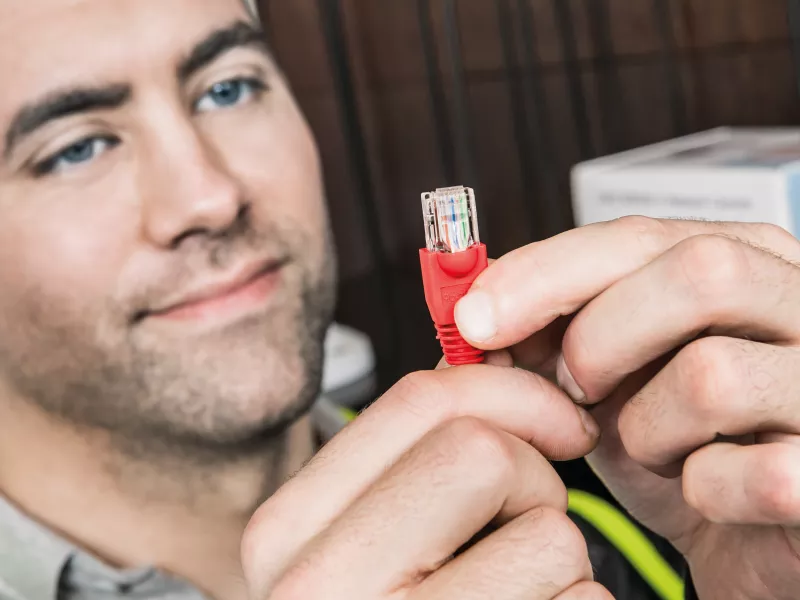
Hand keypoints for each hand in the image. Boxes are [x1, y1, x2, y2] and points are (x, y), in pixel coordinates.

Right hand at [241, 359, 608, 598]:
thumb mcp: (371, 535)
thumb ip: (417, 452)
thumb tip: (505, 371)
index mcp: (283, 535)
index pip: (418, 404)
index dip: (508, 393)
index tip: (556, 421)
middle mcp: (317, 590)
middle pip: (484, 453)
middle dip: (534, 481)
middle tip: (527, 527)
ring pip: (548, 534)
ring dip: (560, 565)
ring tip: (517, 599)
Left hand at [454, 217, 799, 598]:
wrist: (748, 528)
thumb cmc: (677, 439)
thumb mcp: (606, 373)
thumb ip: (548, 333)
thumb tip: (469, 316)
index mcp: (748, 260)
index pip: (642, 236)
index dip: (548, 272)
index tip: (475, 316)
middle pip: (700, 272)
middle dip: (602, 337)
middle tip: (572, 389)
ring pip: (713, 374)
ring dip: (646, 427)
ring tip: (650, 447)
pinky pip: (751, 474)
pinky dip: (699, 491)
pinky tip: (701, 490)